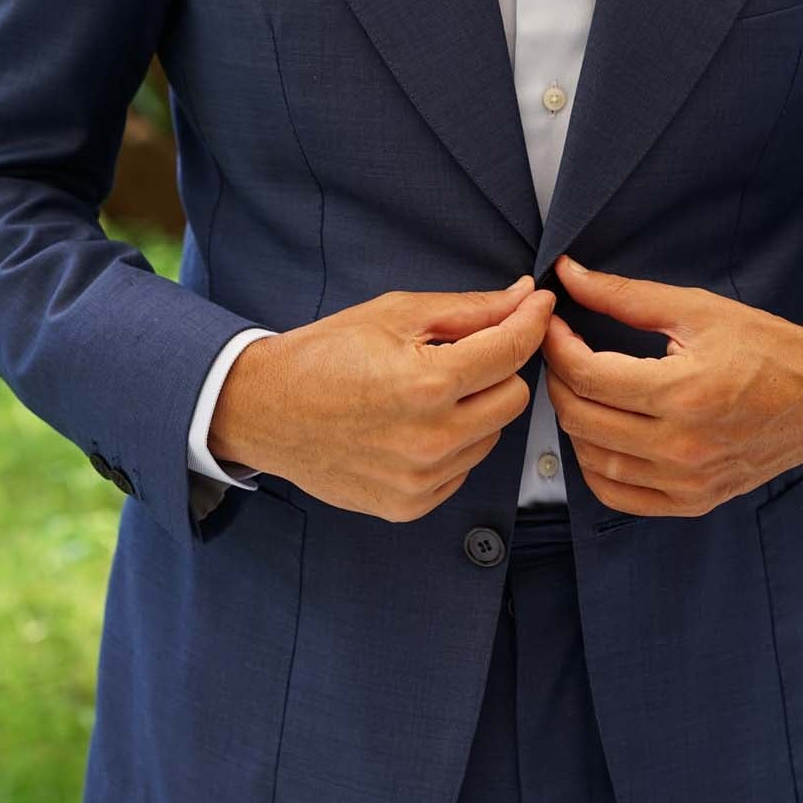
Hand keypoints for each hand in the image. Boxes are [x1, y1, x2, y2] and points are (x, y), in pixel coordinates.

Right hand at [210, 276, 554, 520]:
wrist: (264, 410)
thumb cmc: (324, 355)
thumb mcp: (396, 315)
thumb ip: (469, 310)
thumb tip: (523, 298)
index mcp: (428, 384)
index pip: (512, 352)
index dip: (531, 322)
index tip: (538, 306)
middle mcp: (431, 439)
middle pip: (515, 399)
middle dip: (495, 371)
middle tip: (457, 357)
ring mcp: (421, 478)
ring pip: (491, 437)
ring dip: (473, 411)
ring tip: (423, 396)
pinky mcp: (411, 505)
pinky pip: (463, 470)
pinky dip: (451, 446)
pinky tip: (411, 428)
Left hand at [540, 254, 802, 517]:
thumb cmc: (767, 348)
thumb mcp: (699, 310)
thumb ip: (626, 296)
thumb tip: (568, 275)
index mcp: (685, 391)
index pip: (587, 374)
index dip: (556, 344)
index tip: (553, 322)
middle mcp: (683, 445)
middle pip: (579, 418)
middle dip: (557, 378)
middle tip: (561, 351)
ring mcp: (687, 480)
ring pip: (591, 459)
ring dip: (572, 420)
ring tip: (581, 387)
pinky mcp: (691, 501)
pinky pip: (617, 494)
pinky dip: (594, 465)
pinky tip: (600, 433)